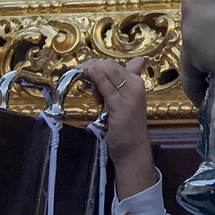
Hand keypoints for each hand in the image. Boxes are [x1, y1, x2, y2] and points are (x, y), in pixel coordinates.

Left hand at [77, 57, 157, 197]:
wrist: (133, 150)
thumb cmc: (126, 128)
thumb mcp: (122, 102)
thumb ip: (118, 85)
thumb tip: (115, 65)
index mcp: (137, 82)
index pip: (114, 65)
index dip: (96, 65)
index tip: (84, 73)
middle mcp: (136, 85)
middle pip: (110, 66)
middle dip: (91, 66)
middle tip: (77, 75)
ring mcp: (130, 95)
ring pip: (109, 72)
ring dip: (91, 71)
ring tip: (81, 81)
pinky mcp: (121, 106)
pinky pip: (107, 87)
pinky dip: (98, 78)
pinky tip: (90, 73)